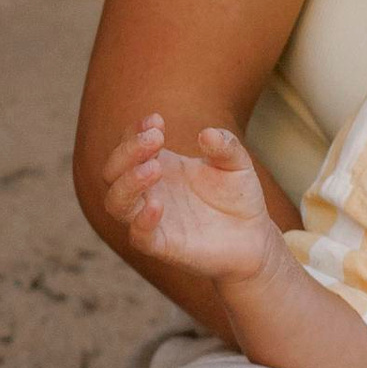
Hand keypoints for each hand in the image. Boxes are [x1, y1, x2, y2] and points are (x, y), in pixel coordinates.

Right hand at [102, 114, 283, 288]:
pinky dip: (142, 221)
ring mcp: (152, 219)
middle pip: (112, 171)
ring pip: (116, 203)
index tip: (157, 122)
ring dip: (128, 182)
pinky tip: (158, 205)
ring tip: (155, 168)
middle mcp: (149, 191)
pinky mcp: (163, 246)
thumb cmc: (239, 196)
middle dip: (127, 151)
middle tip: (156, 139)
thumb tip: (207, 134)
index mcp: (160, 166)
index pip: (128, 145)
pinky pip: (139, 237)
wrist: (254, 237)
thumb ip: (225, 146)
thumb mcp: (237, 163)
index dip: (134, 132)